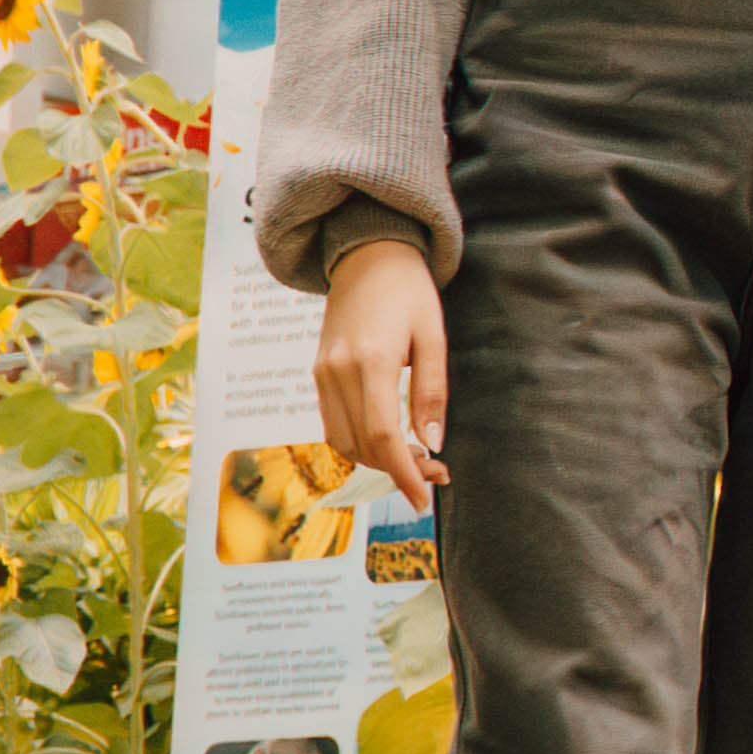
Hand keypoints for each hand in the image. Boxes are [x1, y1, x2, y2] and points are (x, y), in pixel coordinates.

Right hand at [313, 237, 446, 506]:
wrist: (366, 254)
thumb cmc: (409, 290)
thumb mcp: (434, 336)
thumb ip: (432, 392)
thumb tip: (433, 444)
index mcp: (371, 360)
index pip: (382, 436)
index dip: (403, 473)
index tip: (424, 499)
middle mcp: (338, 370)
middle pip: (360, 445)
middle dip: (396, 470)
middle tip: (435, 475)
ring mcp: (322, 372)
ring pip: (342, 440)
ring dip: (376, 460)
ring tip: (416, 460)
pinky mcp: (317, 372)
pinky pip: (332, 423)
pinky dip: (358, 442)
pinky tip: (389, 441)